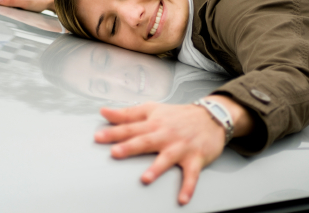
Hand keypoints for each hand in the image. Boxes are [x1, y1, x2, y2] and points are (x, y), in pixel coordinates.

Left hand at [95, 102, 225, 204]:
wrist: (211, 117)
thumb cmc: (178, 115)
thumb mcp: (151, 109)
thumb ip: (127, 113)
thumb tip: (104, 111)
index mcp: (153, 123)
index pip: (130, 127)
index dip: (113, 132)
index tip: (98, 137)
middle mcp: (165, 135)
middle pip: (145, 141)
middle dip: (130, 147)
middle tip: (115, 152)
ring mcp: (180, 147)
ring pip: (167, 158)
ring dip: (156, 168)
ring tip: (145, 178)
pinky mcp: (195, 158)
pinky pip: (191, 175)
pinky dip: (188, 187)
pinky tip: (181, 198)